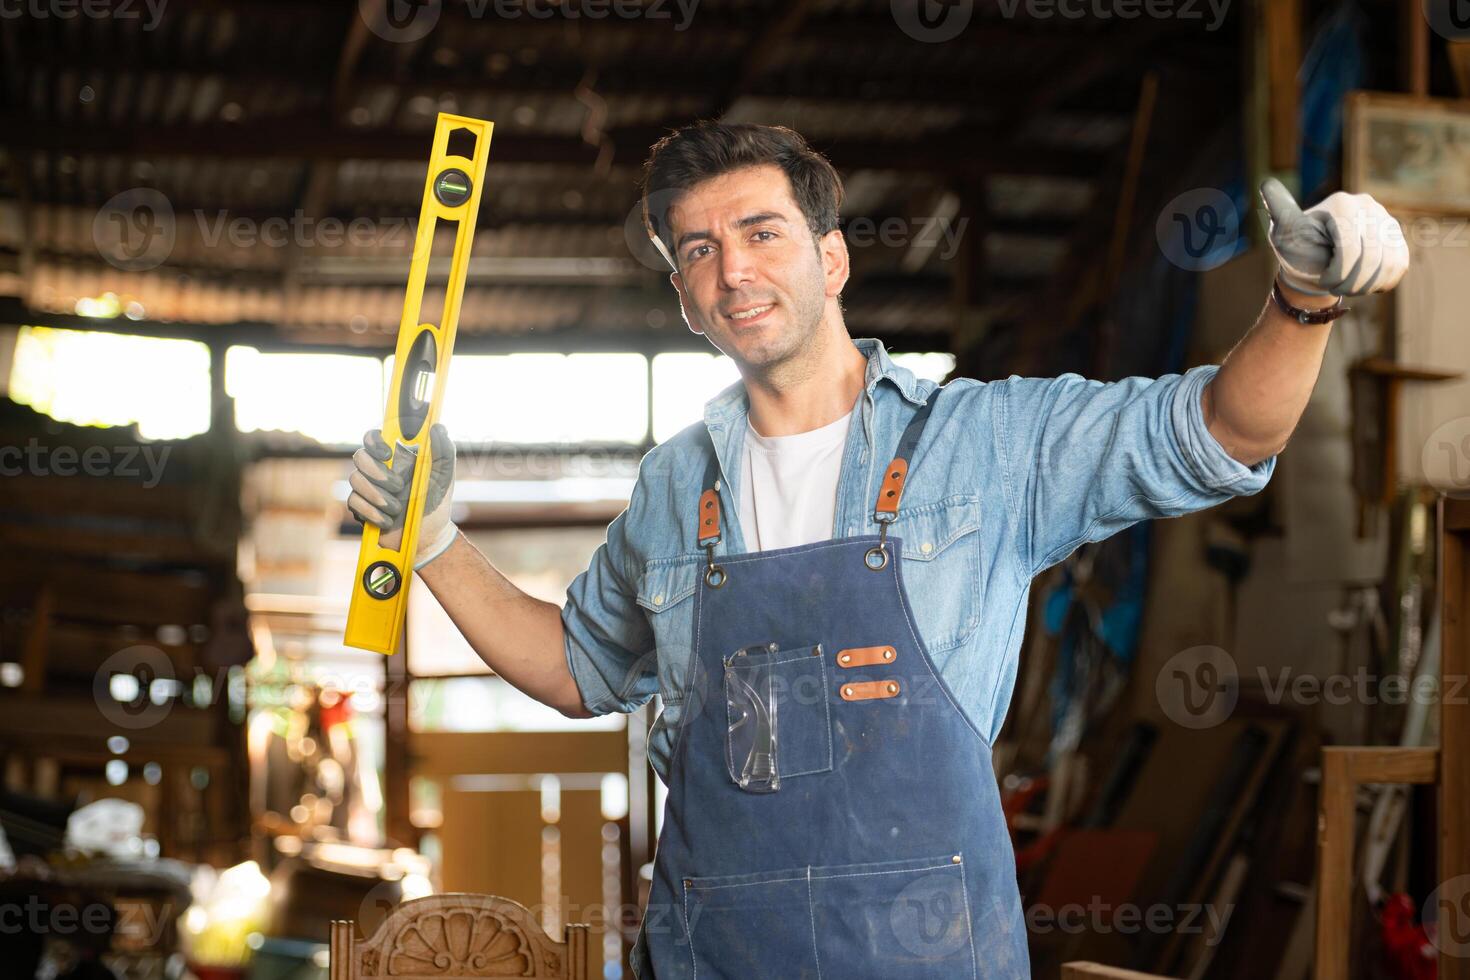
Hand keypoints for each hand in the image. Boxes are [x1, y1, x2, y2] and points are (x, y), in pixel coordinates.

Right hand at [347, 423, 456, 569]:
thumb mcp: (445, 475)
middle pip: (359, 456)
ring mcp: (367, 488)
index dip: (375, 441)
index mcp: (395, 456)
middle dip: (377, 472)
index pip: (374, 437)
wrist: (428, 534)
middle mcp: (378, 469)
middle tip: (399, 486)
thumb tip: (437, 427)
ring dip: (378, 496)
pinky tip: (388, 520)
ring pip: (355, 480)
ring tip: (398, 508)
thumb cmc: (436, 500)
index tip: (388, 454)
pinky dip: (373, 512)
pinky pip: (354, 502)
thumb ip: (444, 450)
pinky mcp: (360, 507)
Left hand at [1259, 177, 1409, 297]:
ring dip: (1366, 286)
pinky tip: (1365, 284)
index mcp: (1342, 204)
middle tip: (1335, 287)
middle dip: (1351, 283)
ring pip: (1389, 264)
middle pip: (1371, 258)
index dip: (1338, 273)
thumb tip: (1266, 183)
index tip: (1324, 279)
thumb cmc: (1297, 250)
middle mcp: (1368, 206)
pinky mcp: (1397, 237)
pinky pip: (1400, 265)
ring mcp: (1386, 220)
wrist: (1316, 266)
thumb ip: (1280, 212)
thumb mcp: (1284, 233)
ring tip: (1348, 287)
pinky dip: (1382, 283)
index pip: (1351, 248)